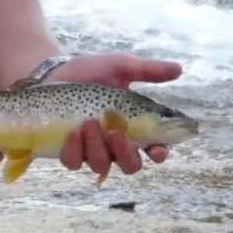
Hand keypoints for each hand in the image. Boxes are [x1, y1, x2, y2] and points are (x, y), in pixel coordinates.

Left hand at [43, 52, 183, 179]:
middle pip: (130, 165)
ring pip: (101, 165)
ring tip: (88, 123)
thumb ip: (148, 70)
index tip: (157, 149)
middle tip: (116, 133)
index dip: (159, 153)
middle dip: (125, 153)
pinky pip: (74, 162)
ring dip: (98, 147)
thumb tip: (179, 69)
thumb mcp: (120, 66)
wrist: (53, 71)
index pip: (154, 149)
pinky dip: (75, 150)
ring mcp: (91, 150)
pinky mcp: (67, 151)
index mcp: (134, 127)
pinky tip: (72, 132)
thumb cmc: (91, 71)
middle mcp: (114, 144)